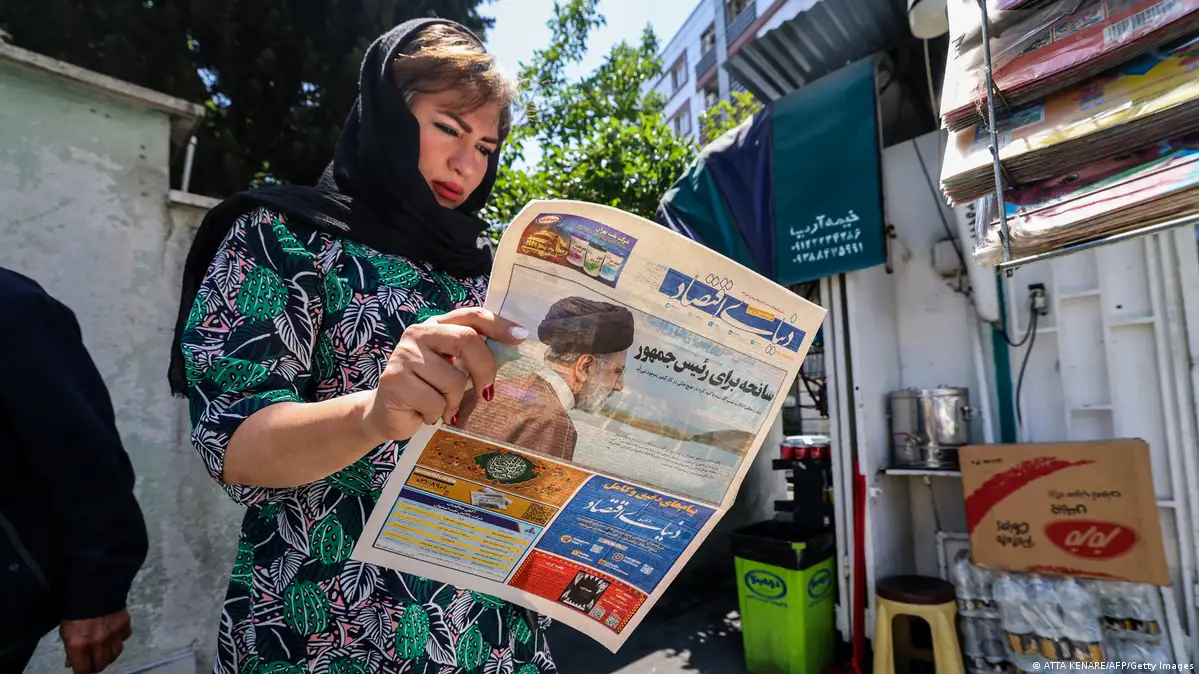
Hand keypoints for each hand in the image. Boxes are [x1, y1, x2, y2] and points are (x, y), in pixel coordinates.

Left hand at [60, 609, 131, 673]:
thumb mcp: (66, 631)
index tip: (82, 669)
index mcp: (79, 645)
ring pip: (115, 654)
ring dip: (109, 654)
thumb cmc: (74, 611)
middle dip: (96, 665)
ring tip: (104, 649)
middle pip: (101, 665)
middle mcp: (97, 643)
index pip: (83, 670)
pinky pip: (124, 638)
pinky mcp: (125, 625)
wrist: (92, 587)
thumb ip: (70, 649)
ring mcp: (113, 634)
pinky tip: (113, 633)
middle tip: (92, 661)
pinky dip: (119, 638)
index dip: (82, 671)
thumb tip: (73, 663)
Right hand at [365, 307, 527, 440]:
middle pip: (467, 340)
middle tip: (487, 392)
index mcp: (436, 325)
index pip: (472, 316)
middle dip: (485, 369)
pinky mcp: (394, 380)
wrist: (386, 414)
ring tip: (439, 406)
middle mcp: (418, 333)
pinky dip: (436, 414)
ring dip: (453, 402)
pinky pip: (436, 402)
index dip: (499, 325)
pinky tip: (423, 413)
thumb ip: (473, 357)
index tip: (520, 337)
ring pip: (454, 380)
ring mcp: (404, 355)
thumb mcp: (452, 369)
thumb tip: (514, 349)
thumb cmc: (427, 391)